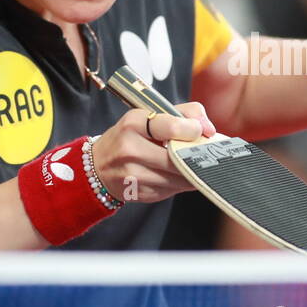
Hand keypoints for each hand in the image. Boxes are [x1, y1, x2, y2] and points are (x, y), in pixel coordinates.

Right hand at [89, 102, 216, 203]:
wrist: (97, 165)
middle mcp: (130, 149)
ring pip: (178, 178)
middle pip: (178, 157)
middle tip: (206, 152)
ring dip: (192, 172)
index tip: (203, 131)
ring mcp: (133, 174)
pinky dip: (181, 183)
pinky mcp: (139, 193)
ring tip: (195, 163)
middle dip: (196, 156)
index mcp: (133, 123)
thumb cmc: (131, 136)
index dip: (194, 130)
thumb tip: (209, 129)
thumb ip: (183, 113)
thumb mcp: (148, 116)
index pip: (172, 127)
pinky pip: (172, 190)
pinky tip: (179, 175)